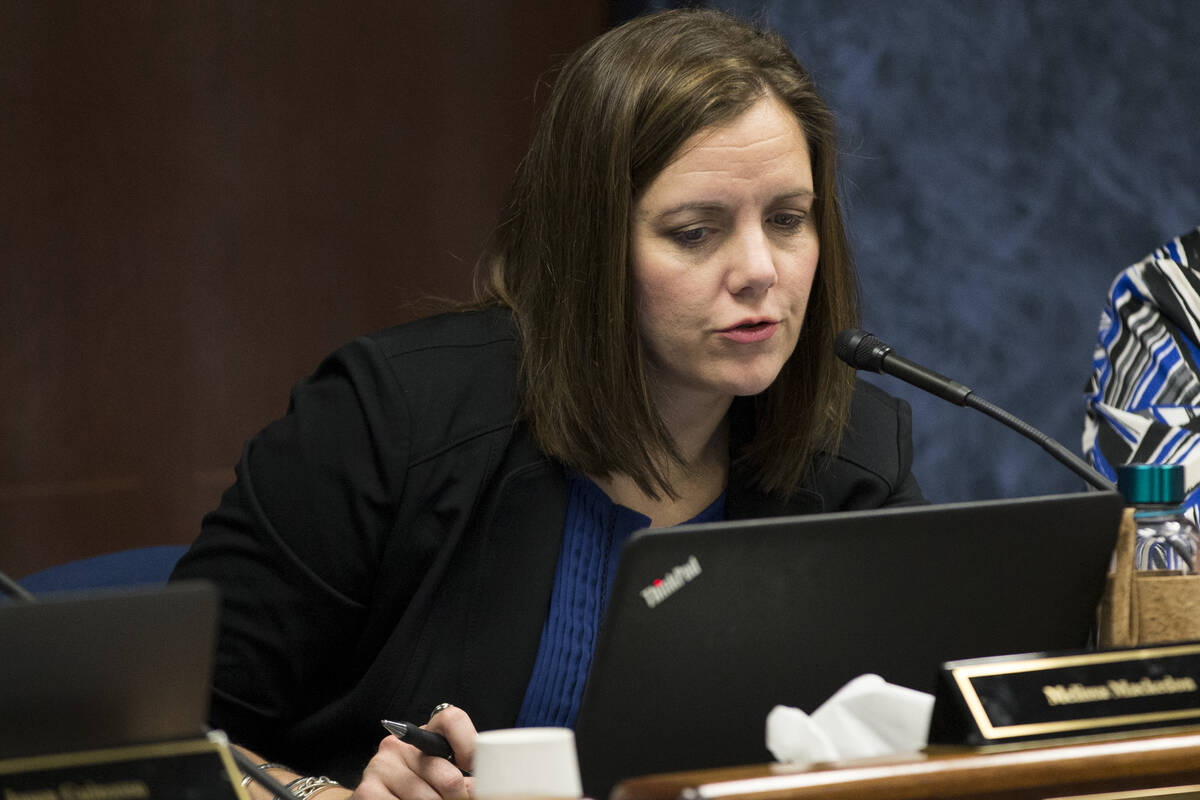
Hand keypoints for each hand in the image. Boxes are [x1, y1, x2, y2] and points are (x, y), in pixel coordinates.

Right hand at [353, 706, 476, 799]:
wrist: (381, 799)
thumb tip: (482, 787)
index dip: (470, 747)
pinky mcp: (367, 790)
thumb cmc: (420, 792)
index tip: (471, 769)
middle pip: (449, 777)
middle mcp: (398, 745)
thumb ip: (463, 776)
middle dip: (457, 799)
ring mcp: (380, 766)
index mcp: (423, 736)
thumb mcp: (442, 778)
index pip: (452, 719)